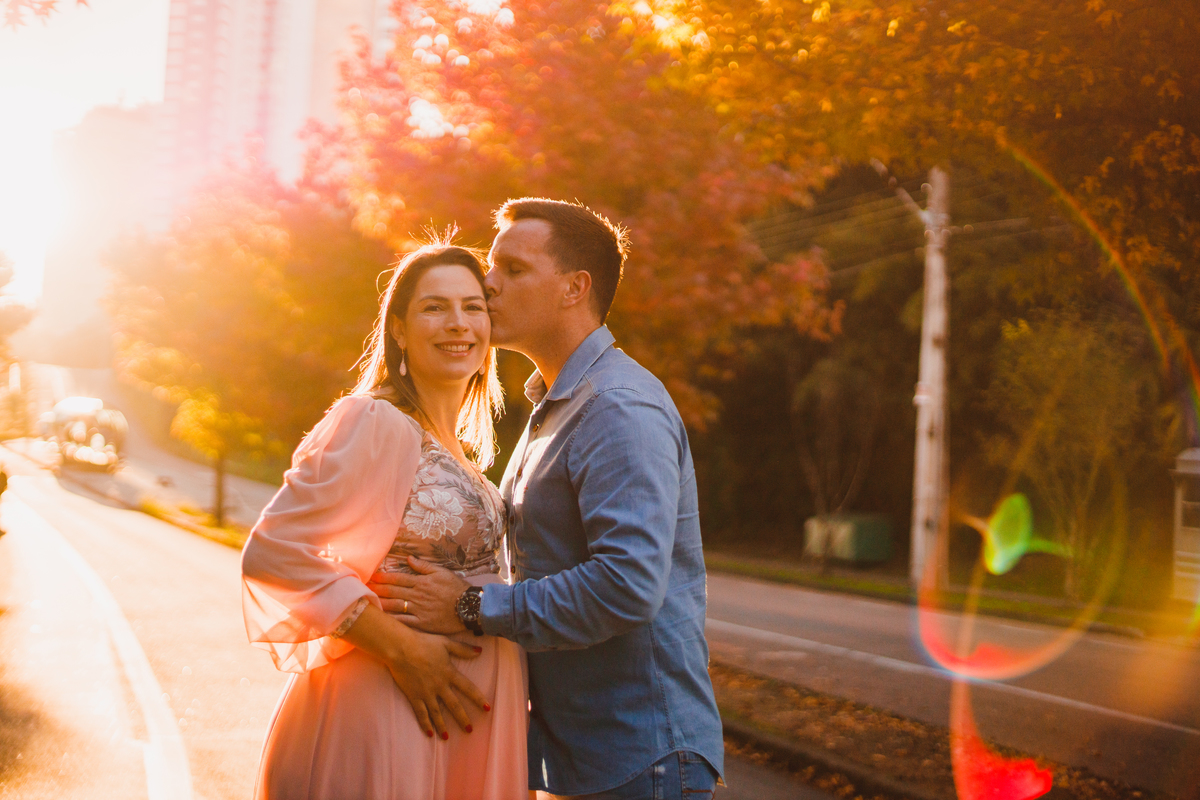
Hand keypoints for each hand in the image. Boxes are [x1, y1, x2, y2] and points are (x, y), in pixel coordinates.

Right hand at [340, 604, 489, 737]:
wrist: (401, 648)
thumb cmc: (424, 643)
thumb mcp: (446, 643)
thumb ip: (463, 649)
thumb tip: (480, 651)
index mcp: (449, 673)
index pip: (468, 688)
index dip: (478, 698)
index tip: (487, 708)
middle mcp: (440, 686)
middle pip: (454, 706)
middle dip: (462, 718)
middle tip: (469, 730)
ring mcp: (427, 693)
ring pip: (437, 713)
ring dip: (443, 726)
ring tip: (447, 738)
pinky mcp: (414, 696)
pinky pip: (421, 713)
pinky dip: (425, 724)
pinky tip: (429, 734)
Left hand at [368, 556, 469, 633]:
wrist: (469, 607)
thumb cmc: (456, 588)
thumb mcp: (442, 572)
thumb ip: (424, 566)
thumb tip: (409, 558)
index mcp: (420, 582)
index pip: (397, 578)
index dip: (383, 577)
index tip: (371, 576)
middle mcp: (416, 595)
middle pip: (392, 591)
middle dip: (376, 589)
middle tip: (362, 588)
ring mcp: (418, 610)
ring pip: (394, 606)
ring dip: (379, 603)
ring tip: (367, 602)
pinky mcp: (421, 623)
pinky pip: (403, 622)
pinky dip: (391, 621)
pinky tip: (381, 620)